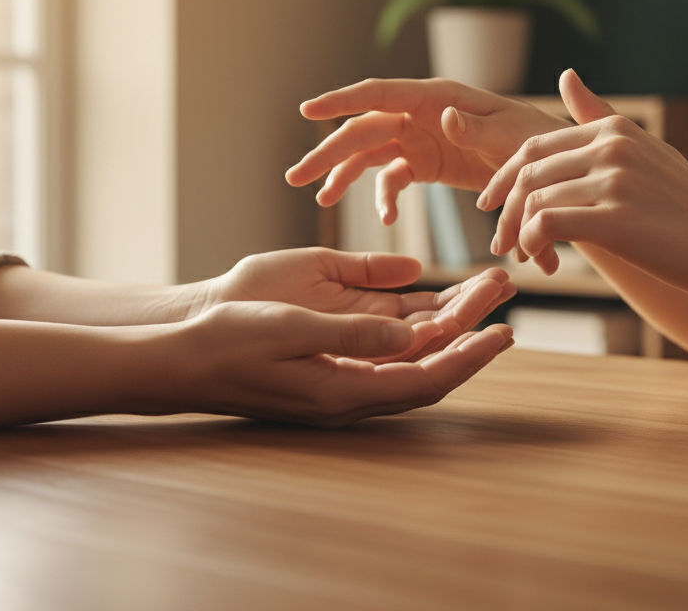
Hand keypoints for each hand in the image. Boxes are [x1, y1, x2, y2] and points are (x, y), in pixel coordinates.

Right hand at [199, 247, 515, 360]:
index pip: (427, 379)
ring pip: (410, 359)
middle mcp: (350, 394)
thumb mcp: (291, 329)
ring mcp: (340, 382)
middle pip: (428, 367)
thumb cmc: (229, 341)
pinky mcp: (329, 367)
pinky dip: (415, 330)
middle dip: (469, 334)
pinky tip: (430, 308)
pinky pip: (386, 353)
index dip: (470, 357)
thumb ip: (353, 334)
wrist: (183, 359)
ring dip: (446, 329)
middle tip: (500, 297)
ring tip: (478, 295)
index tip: (504, 332)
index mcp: (344, 391)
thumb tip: (411, 332)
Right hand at [286, 77, 568, 223]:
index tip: (307, 111)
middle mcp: (421, 114)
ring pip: (370, 153)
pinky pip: (393, 177)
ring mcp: (421, 138)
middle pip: (363, 128)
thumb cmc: (538, 140)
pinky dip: (384, 197)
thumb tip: (440, 115)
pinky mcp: (427, 163)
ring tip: (320, 198)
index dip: (342, 101)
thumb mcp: (511, 136)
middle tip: (295, 177)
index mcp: (438, 98)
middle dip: (329, 152)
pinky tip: (385, 220)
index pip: (381, 93)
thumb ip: (475, 129)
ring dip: (343, 174)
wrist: (554, 167)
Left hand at [478, 69, 687, 297]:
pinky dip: (532, 243)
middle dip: (502, 207)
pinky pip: (546, 225)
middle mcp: (612, 147)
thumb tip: (566, 75)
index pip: (533, 148)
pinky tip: (540, 259)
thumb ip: (598, 117)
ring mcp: (615, 181)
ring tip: (522, 254)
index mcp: (614, 129)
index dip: (503, 177)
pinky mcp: (617, 219)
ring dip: (516, 232)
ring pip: (532, 200)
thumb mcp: (645, 150)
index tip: (490, 203)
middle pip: (526, 173)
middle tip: (498, 239)